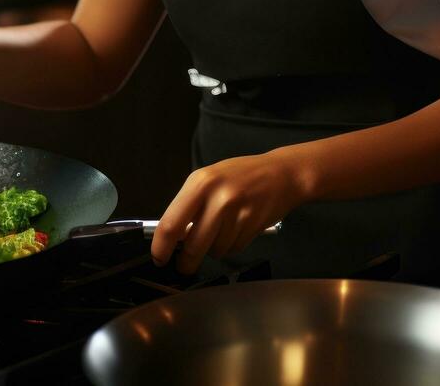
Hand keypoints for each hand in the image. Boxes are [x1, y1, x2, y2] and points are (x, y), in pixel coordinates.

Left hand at [150, 149, 305, 273]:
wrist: (281, 174)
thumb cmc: (240, 175)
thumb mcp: (208, 180)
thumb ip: (190, 206)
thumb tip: (174, 237)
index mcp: (200, 183)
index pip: (171, 223)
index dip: (161, 247)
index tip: (159, 258)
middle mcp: (217, 198)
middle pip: (192, 246)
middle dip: (186, 262)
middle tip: (184, 265)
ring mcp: (237, 214)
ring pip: (214, 251)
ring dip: (213, 249)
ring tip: (222, 229)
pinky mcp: (252, 227)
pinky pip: (233, 249)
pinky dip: (231, 246)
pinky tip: (237, 228)